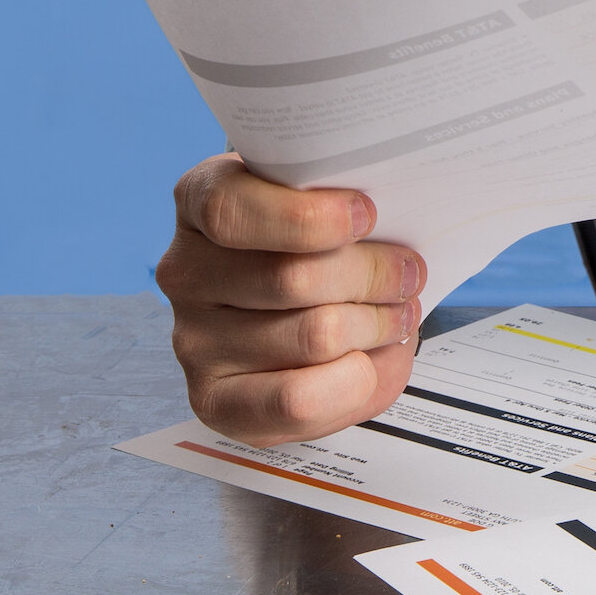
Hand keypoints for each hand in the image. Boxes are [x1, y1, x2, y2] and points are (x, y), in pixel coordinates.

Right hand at [157, 154, 425, 443]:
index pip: (229, 209)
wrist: (315, 302)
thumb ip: (342, 194)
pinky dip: (353, 381)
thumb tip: (390, 217)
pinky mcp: (214, 400)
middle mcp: (185, 271)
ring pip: (311, 335)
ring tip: (397, 315)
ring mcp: (193, 339)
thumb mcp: (329, 197)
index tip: (367, 214)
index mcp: (201, 200)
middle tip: (410, 273)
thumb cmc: (323, 240)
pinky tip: (369, 360)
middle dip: (372, 275)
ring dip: (375, 325)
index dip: (307, 216)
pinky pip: (295, 400)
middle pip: (290, 276)